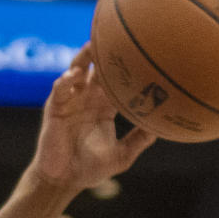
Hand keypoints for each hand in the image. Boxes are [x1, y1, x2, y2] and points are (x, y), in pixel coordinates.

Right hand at [29, 45, 154, 194]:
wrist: (65, 181)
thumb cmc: (91, 169)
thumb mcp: (123, 154)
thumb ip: (140, 139)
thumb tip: (163, 127)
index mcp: (104, 106)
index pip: (116, 79)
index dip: (126, 66)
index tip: (142, 52)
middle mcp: (88, 98)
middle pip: (97, 67)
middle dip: (105, 51)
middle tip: (119, 36)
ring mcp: (71, 101)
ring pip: (77, 70)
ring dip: (84, 57)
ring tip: (93, 45)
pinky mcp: (55, 108)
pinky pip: (60, 89)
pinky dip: (66, 79)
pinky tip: (75, 75)